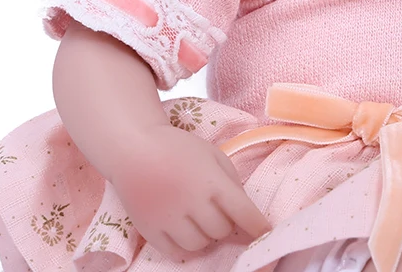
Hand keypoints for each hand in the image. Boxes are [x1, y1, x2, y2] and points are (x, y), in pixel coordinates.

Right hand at [109, 124, 270, 260]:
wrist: (135, 148)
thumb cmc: (178, 148)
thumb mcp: (212, 154)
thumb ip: (231, 180)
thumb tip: (242, 209)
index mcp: (211, 180)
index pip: (243, 211)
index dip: (258, 226)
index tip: (266, 233)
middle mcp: (191, 202)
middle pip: (221, 230)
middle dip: (226, 223)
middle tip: (217, 210)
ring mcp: (169, 218)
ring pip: (200, 245)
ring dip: (206, 236)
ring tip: (200, 218)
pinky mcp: (150, 230)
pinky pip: (176, 253)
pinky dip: (185, 246)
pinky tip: (185, 229)